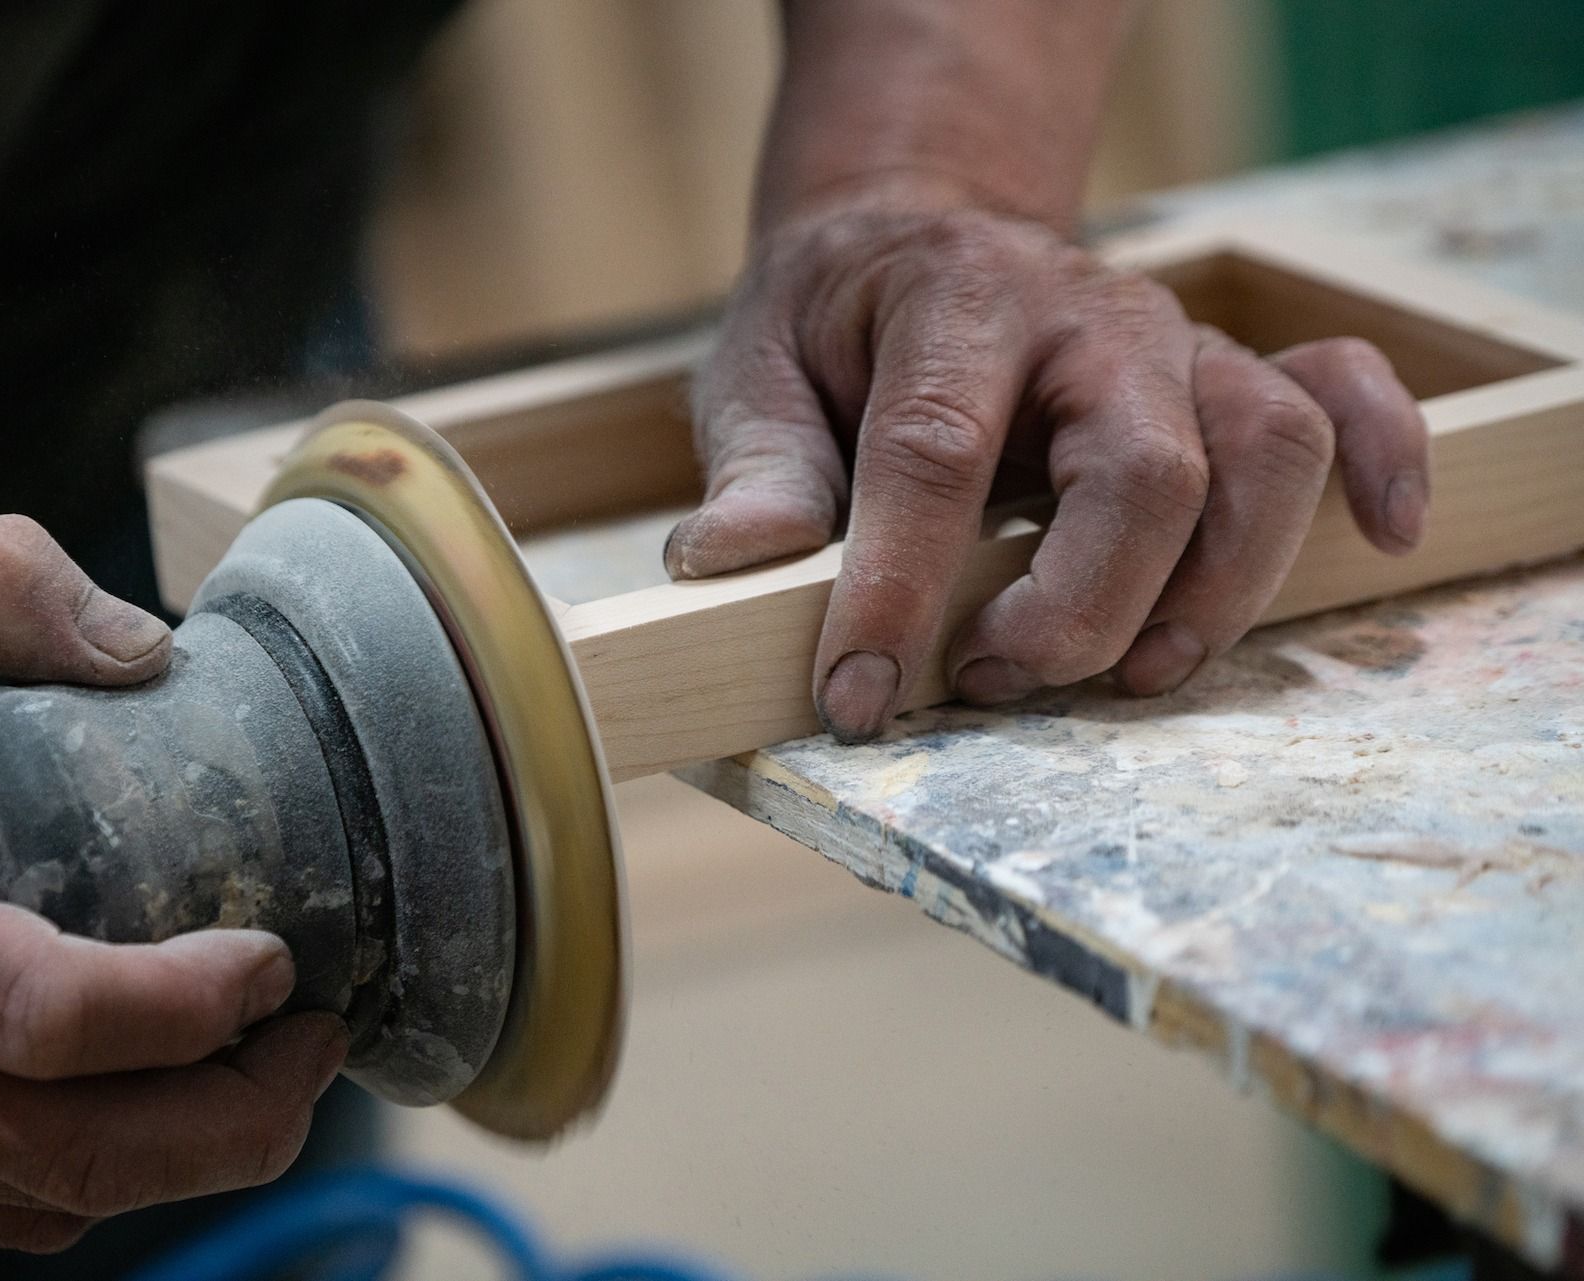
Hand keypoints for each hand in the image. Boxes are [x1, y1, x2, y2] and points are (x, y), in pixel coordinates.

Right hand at [0, 516, 347, 1251]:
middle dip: (236, 1117)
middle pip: (76, 1150)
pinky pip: (3, 1209)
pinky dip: (107, 1172)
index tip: (278, 961)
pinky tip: (163, 1099)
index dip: (188, 1009)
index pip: (47, 1018)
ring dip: (192, 1154)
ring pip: (52, 1197)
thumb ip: (5, 592)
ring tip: (275, 1068)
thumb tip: (158, 651)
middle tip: (318, 1042)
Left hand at [667, 195, 1429, 740]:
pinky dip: (1383, 461)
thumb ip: (758, 467)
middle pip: (1143, 471)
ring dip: (1211, 591)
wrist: (915, 238)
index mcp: (953, 304)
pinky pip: (1344, 393)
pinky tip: (1382, 537)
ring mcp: (1173, 342)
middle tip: (994, 685)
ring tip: (1125, 677)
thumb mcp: (756, 372)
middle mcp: (1088, 316)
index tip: (860, 701)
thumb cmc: (835, 325)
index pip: (937, 456)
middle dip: (1077, 612)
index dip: (899, 593)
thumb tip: (730, 566)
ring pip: (1264, 453)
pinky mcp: (1224, 372)